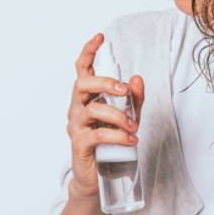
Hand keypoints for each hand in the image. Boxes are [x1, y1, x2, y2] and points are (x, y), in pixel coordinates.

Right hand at [65, 32, 144, 197]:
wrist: (101, 177)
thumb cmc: (111, 141)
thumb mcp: (128, 116)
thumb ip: (134, 98)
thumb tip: (137, 79)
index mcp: (87, 97)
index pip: (82, 69)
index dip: (88, 52)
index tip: (99, 37)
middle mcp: (77, 108)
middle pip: (82, 84)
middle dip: (105, 83)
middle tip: (124, 91)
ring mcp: (76, 126)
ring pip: (92, 109)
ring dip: (118, 115)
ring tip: (134, 126)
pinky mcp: (80, 145)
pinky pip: (97, 134)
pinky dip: (117, 135)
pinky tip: (130, 139)